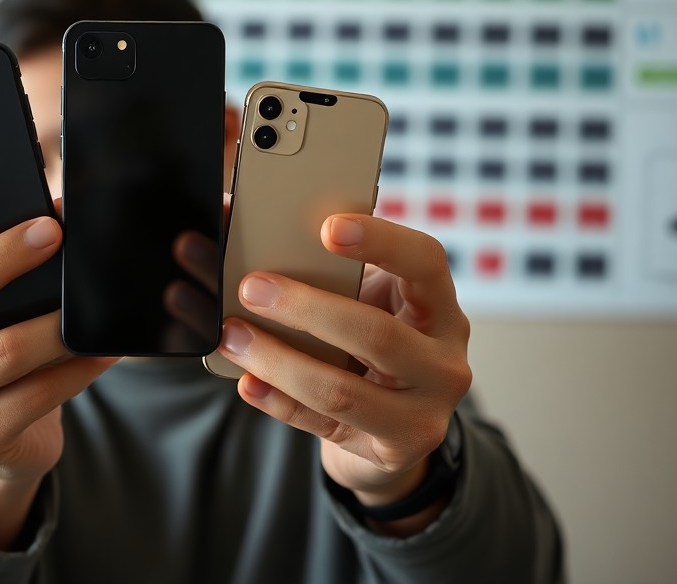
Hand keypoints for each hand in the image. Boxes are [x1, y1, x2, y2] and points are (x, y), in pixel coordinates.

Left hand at [213, 214, 470, 533]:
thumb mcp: (369, 304)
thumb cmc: (371, 345)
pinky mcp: (391, 452)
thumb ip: (330, 270)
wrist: (396, 430)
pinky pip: (323, 425)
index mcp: (440, 308)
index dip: (382, 241)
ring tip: (233, 336)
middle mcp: (443, 363)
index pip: (425, 263)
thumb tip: (243, 223)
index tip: (327, 228)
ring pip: (341, 391)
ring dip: (278, 360)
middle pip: (377, 334)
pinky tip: (247, 381)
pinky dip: (278, 401)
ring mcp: (423, 414)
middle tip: (251, 288)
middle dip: (306, 309)